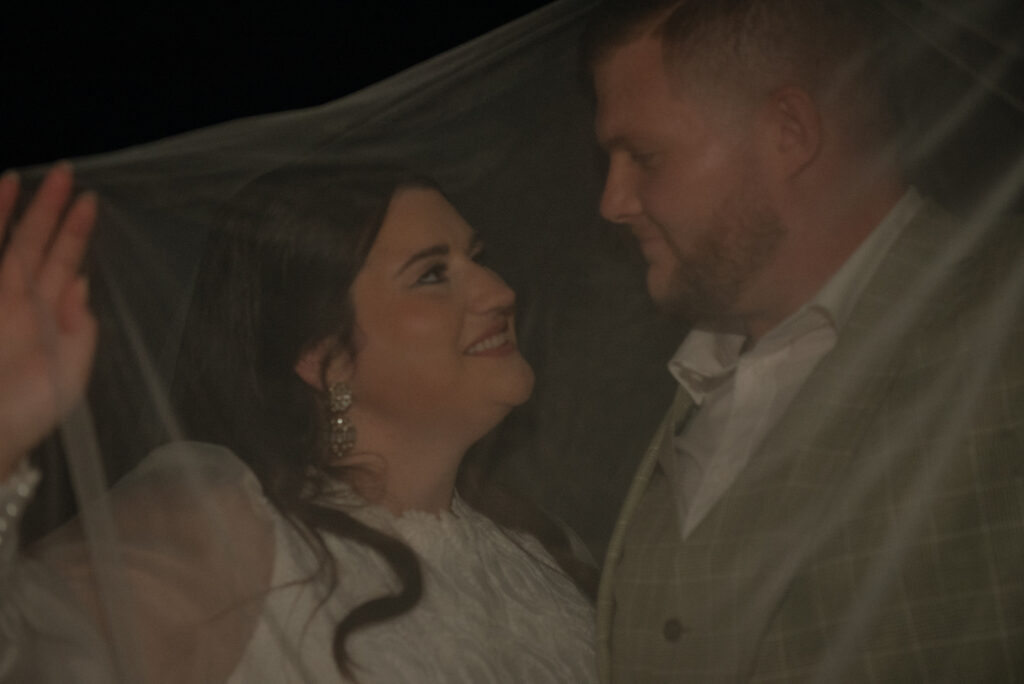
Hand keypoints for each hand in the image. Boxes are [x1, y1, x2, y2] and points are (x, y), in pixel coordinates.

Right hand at [0, 164, 97, 480]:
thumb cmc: (25, 415)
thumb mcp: (70, 376)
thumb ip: (80, 331)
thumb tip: (81, 284)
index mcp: (46, 320)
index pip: (63, 265)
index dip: (75, 234)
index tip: (90, 201)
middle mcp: (15, 304)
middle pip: (32, 246)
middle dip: (48, 210)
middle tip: (65, 171)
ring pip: (2, 249)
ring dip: (8, 213)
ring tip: (18, 177)